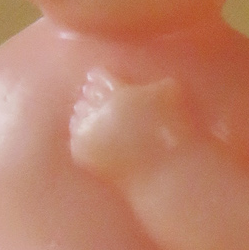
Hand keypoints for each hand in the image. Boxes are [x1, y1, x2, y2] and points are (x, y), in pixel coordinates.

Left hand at [70, 70, 199, 179]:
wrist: (165, 172)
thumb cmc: (173, 133)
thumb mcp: (171, 94)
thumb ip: (153, 81)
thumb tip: (142, 78)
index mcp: (120, 93)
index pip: (99, 77)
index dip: (100, 77)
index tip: (99, 77)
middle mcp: (100, 109)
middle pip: (86, 94)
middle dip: (91, 95)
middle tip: (95, 97)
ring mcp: (89, 131)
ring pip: (78, 114)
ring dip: (86, 115)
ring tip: (95, 118)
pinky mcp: (81, 151)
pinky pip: (75, 138)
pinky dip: (83, 137)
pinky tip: (94, 139)